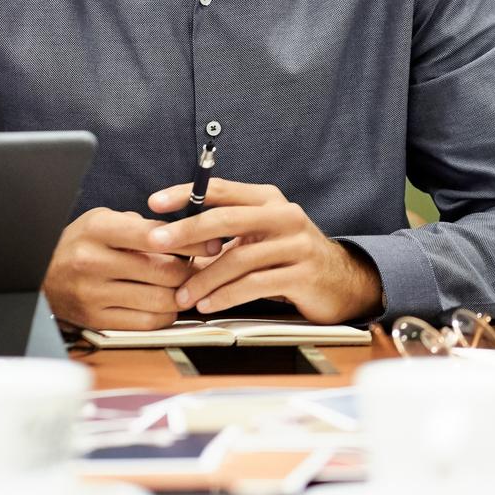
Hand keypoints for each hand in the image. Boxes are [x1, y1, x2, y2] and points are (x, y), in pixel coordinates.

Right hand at [44, 208, 218, 329]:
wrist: (40, 276)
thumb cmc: (80, 244)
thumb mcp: (104, 220)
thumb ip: (142, 226)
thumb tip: (189, 233)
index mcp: (99, 230)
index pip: (156, 236)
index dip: (191, 241)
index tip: (211, 244)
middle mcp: (94, 262)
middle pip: (164, 271)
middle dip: (192, 270)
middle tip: (203, 267)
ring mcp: (94, 295)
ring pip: (160, 299)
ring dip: (182, 294)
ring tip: (187, 285)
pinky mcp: (97, 320)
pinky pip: (146, 323)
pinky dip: (166, 314)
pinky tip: (168, 303)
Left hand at [147, 179, 382, 323]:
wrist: (341, 280)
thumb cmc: (288, 257)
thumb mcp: (260, 234)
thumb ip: (226, 230)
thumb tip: (173, 236)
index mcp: (269, 199)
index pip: (222, 189)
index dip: (186, 193)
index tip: (154, 202)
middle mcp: (284, 215)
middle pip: (227, 219)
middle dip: (186, 231)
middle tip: (156, 244)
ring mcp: (296, 244)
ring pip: (238, 259)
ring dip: (204, 279)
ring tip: (182, 296)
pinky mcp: (302, 274)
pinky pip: (255, 284)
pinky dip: (226, 296)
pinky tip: (208, 305)